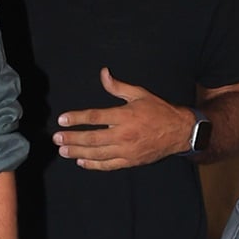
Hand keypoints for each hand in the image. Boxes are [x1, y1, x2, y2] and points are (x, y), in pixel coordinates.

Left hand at [53, 68, 192, 170]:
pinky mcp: (130, 161)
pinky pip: (108, 165)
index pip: (95, 117)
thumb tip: (103, 73)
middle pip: (92, 138)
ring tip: (63, 150)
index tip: (62, 120)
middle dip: (72, 138)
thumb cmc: (159, 111)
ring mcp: (127, 150)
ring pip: (97, 153)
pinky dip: (93, 165)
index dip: (76, 118)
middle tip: (56, 138)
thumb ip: (118, 86)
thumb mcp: (140, 94)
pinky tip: (81, 161)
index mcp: (125, 115)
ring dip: (77, 152)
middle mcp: (124, 134)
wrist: (181, 132)